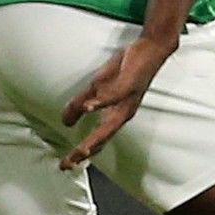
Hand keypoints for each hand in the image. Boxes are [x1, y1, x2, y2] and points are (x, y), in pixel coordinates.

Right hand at [59, 34, 175, 168]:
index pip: (97, 139)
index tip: (65, 165)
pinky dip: (101, 103)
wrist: (149, 49)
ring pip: (110, 123)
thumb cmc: (125, 69)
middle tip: (69, 164)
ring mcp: (126, 100)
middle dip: (85, 152)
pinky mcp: (128, 84)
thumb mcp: (97, 87)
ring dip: (96, 137)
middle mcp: (123, 112)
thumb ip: (80, 104)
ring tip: (82, 150)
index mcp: (115, 114)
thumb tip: (65, 121)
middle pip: (103, 137)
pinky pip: (114, 96)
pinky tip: (88, 108)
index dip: (82, 153)